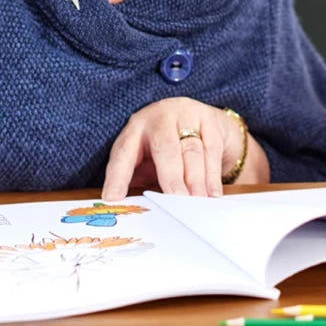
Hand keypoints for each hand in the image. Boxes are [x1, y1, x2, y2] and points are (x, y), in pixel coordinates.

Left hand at [102, 98, 242, 198]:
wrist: (204, 122)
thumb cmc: (170, 150)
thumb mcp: (150, 162)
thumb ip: (143, 182)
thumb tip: (140, 210)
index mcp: (135, 130)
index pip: (123, 153)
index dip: (117, 177)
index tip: (112, 199)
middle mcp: (158, 117)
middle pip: (164, 148)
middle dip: (171, 178)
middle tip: (177, 203)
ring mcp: (186, 114)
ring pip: (191, 150)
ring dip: (196, 180)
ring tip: (198, 203)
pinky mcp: (209, 118)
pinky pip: (211, 149)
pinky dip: (212, 175)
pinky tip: (212, 194)